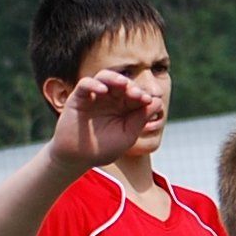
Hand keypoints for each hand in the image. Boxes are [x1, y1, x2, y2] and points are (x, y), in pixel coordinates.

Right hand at [49, 68, 163, 171]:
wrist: (78, 158)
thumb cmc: (104, 148)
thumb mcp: (127, 135)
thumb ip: (141, 119)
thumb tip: (157, 102)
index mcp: (125, 107)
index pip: (136, 94)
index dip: (143, 95)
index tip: (148, 100)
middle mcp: (111, 98)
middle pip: (123, 84)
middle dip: (132, 87)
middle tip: (138, 94)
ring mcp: (95, 96)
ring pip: (105, 77)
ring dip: (115, 78)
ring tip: (123, 84)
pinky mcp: (79, 97)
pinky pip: (86, 84)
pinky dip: (94, 84)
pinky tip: (103, 90)